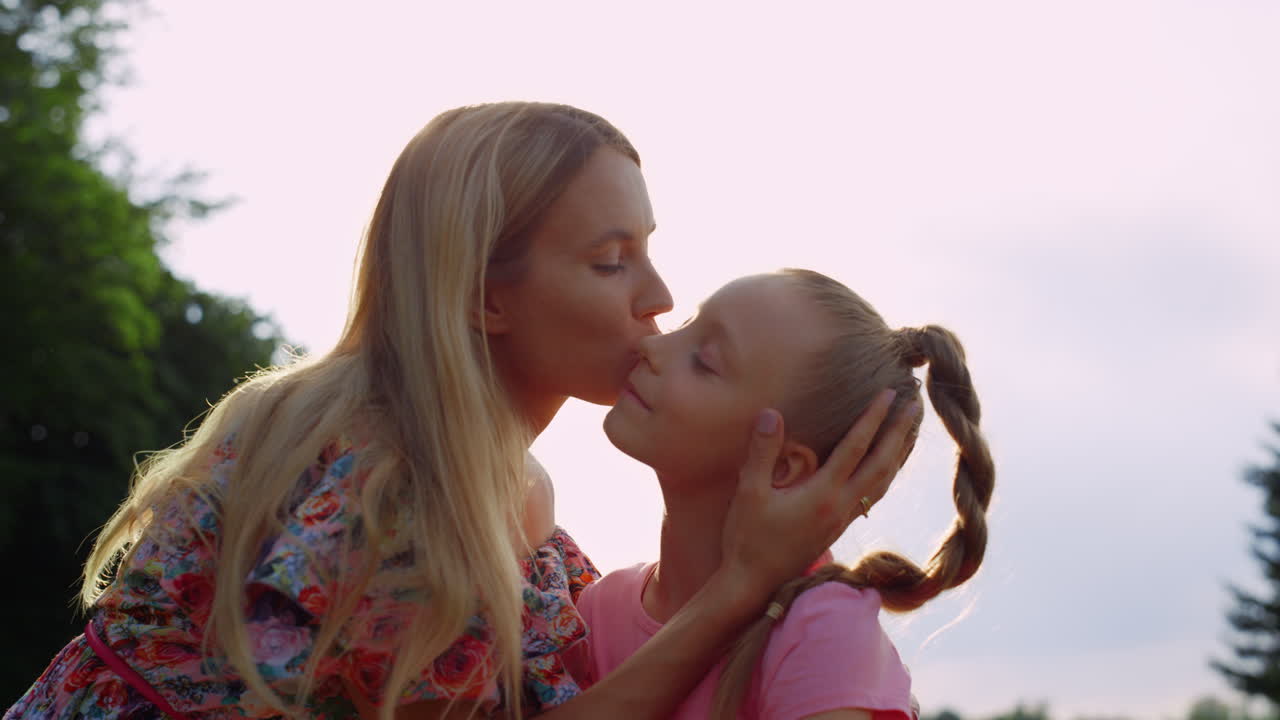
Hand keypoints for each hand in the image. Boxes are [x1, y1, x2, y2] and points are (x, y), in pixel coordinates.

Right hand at [719, 389, 919, 600]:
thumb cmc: (748, 538)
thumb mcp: (748, 492)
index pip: (855, 447)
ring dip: (899, 454)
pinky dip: (887, 475)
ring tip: (911, 431)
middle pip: (882, 464)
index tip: (890, 393)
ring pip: (883, 482)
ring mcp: (842, 519)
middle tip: (916, 406)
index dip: (874, 418)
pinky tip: (887, 468)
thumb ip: (762, 451)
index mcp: (822, 494)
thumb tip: (771, 412)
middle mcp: (840, 506)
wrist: (754, 584)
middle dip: (900, 433)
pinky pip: (874, 496)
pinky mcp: (838, 528)